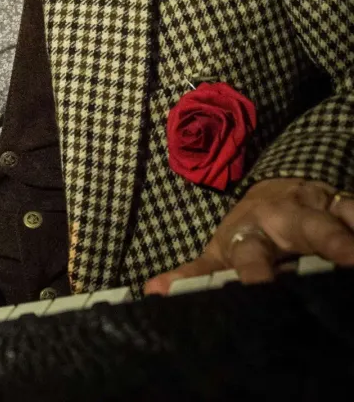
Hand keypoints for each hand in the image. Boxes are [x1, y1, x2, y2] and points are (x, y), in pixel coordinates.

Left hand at [145, 177, 353, 293]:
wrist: (275, 193)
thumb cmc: (249, 234)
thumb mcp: (221, 253)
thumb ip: (192, 275)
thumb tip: (151, 292)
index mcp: (251, 233)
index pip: (252, 254)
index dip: (255, 273)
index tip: (260, 287)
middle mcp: (289, 217)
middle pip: (310, 227)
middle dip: (331, 241)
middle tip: (349, 258)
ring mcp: (322, 210)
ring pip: (343, 216)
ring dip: (353, 234)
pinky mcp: (347, 207)